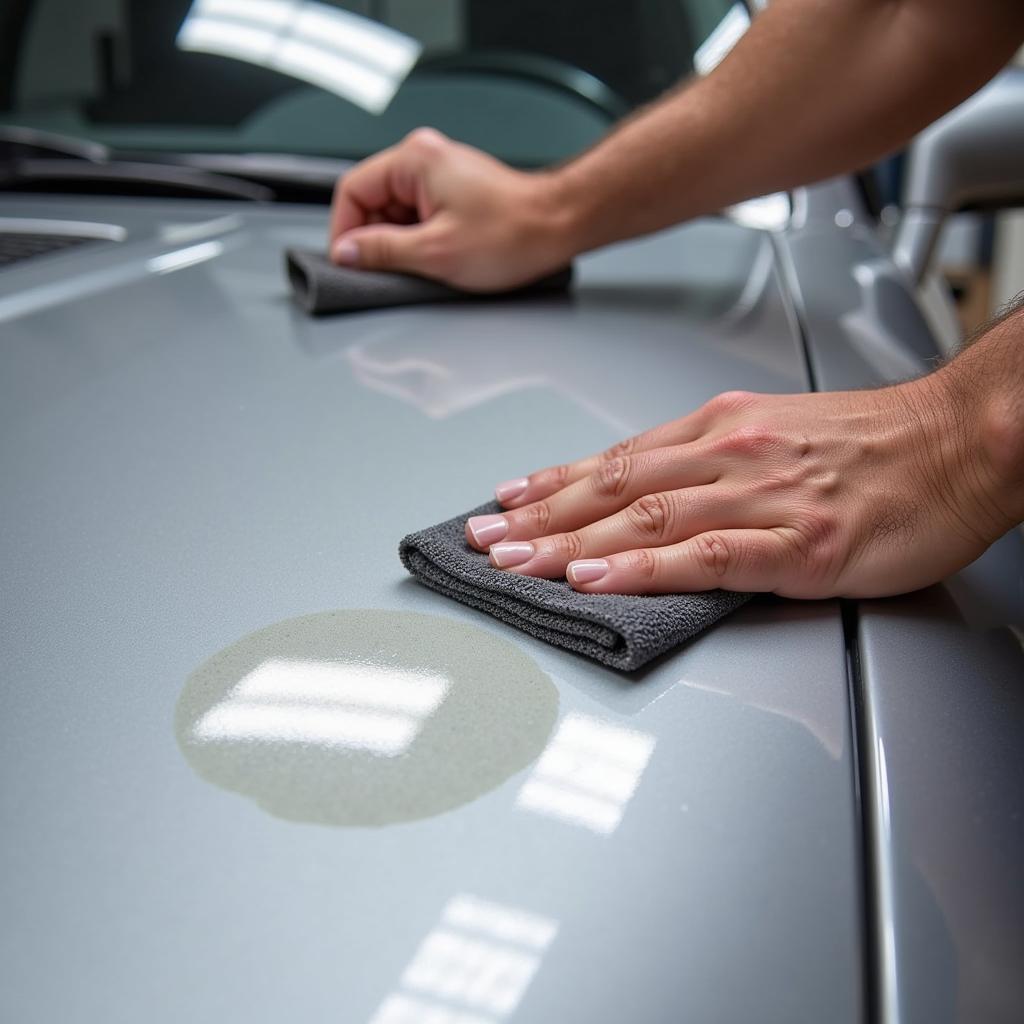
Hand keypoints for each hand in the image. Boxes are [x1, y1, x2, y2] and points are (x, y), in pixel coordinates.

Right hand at [328, 128, 572, 290]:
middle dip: (377, 241)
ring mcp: (441, 176)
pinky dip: (420, 242)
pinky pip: (419, 218)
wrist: (560, 227)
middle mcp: (425, 160)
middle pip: (373, 203)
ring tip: (425, 266)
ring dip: (401, 245)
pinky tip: (437, 261)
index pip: (353, 192)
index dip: (344, 232)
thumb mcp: (435, 252)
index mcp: (415, 160)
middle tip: (388, 272)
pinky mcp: (455, 194)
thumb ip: (382, 252)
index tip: (349, 262)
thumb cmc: (513, 233)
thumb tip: (346, 254)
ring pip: (396, 215)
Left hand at [465, 375, 1019, 597]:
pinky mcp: (796, 544)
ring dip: (568, 543)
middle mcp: (727, 455)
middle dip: (538, 517)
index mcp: (720, 430)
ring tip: (513, 561)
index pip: (615, 460)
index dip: (552, 483)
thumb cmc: (874, 440)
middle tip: (482, 537)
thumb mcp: (775, 430)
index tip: (505, 499)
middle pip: (611, 489)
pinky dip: (641, 568)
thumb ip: (708, 460)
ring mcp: (759, 499)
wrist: (959, 441)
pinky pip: (703, 556)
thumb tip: (649, 489)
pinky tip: (596, 579)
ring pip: (642, 520)